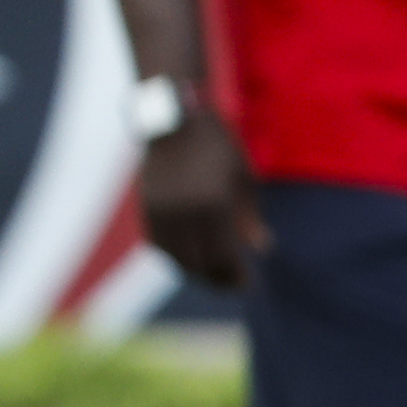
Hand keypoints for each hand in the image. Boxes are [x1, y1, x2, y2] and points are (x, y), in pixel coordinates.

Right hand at [137, 109, 263, 291]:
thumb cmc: (216, 146)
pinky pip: (158, 245)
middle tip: (231, 286)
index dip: (234, 276)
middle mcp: (183, 213)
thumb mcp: (242, 177)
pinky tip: (188, 257)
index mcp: (213, 205)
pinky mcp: (145, 209)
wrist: (172, 121)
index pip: (222, 257)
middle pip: (197, 263)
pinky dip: (173, 257)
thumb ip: (249, 216)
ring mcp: (160, 212)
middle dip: (215, 280)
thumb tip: (260, 249)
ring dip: (192, 272)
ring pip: (174, 258)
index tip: (247, 285)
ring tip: (210, 276)